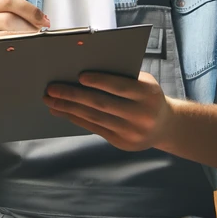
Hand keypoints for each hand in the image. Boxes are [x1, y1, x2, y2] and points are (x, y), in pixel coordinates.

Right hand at [0, 0, 49, 42]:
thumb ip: (14, 12)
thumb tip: (40, 19)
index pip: (7, 0)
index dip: (29, 9)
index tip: (41, 18)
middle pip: (8, 19)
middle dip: (29, 26)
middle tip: (38, 31)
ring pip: (5, 35)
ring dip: (23, 38)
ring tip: (30, 39)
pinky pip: (1, 48)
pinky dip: (14, 47)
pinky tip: (19, 46)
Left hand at [43, 70, 174, 151]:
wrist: (166, 126)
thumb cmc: (147, 97)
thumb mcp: (143, 83)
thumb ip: (121, 78)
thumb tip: (82, 74)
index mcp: (148, 95)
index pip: (120, 87)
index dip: (99, 81)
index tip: (79, 76)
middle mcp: (141, 115)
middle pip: (101, 104)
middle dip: (73, 96)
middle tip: (51, 89)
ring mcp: (131, 132)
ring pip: (94, 118)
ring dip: (68, 109)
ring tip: (50, 101)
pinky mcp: (122, 143)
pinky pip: (95, 129)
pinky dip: (77, 119)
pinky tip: (63, 112)